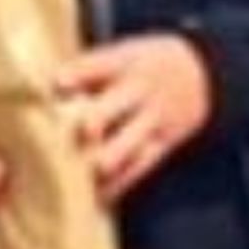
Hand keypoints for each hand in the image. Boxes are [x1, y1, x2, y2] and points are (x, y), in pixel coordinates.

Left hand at [55, 32, 212, 203]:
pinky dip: (117, 185)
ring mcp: (152, 120)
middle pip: (106, 113)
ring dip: (97, 163)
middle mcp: (138, 92)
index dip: (73, 77)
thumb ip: (90, 69)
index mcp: (125, 63)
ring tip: (73, 179)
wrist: (204, 74)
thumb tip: (44, 91)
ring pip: (122, 147)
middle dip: (84, 129)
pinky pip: (139, 169)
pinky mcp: (162, 144)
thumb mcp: (125, 51)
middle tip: (54, 144)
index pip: (95, 67)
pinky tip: (97, 197)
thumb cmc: (148, 62)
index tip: (55, 86)